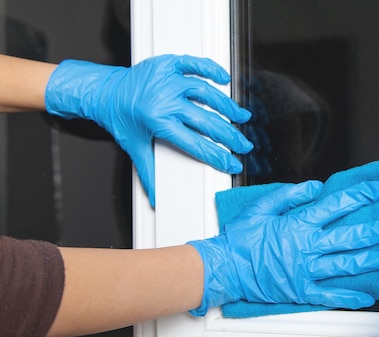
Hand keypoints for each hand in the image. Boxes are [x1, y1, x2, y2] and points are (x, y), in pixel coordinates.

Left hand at [45, 54, 252, 206]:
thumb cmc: (120, 118)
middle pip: (207, 121)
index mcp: (158, 122)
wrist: (103, 91)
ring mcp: (168, 80)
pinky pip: (194, 64)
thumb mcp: (134, 146)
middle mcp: (165, 100)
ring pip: (206, 93)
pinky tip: (223, 78)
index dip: (218, 156)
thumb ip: (149, 173)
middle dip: (230, 136)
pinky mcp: (167, 64)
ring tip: (240, 117)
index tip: (232, 162)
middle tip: (243, 145)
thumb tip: (155, 198)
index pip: (196, 144)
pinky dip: (210, 69)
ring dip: (227, 106)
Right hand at [188, 180, 378, 315]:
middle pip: (350, 238)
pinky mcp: (302, 291)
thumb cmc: (239, 239)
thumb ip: (289, 194)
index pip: (336, 206)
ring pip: (347, 265)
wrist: (225, 269)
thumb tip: (315, 187)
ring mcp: (306, 271)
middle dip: (377, 231)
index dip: (359, 196)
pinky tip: (366, 296)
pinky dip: (349, 297)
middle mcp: (307, 247)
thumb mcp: (261, 207)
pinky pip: (330, 296)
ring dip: (372, 260)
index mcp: (298, 224)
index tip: (377, 191)